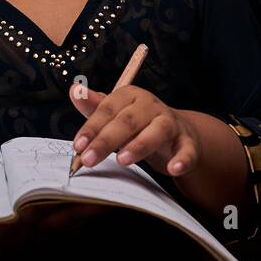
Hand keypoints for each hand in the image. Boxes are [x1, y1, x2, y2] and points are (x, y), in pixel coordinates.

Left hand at [68, 82, 201, 177]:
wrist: (175, 130)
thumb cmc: (137, 123)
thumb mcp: (115, 114)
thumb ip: (94, 107)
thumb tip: (74, 91)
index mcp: (130, 95)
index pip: (107, 109)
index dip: (91, 127)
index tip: (77, 145)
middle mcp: (151, 106)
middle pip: (128, 121)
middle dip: (106, 141)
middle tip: (89, 160)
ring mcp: (170, 122)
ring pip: (157, 131)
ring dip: (139, 146)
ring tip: (122, 160)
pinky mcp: (187, 141)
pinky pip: (186, 150)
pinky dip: (182, 159)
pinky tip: (173, 169)